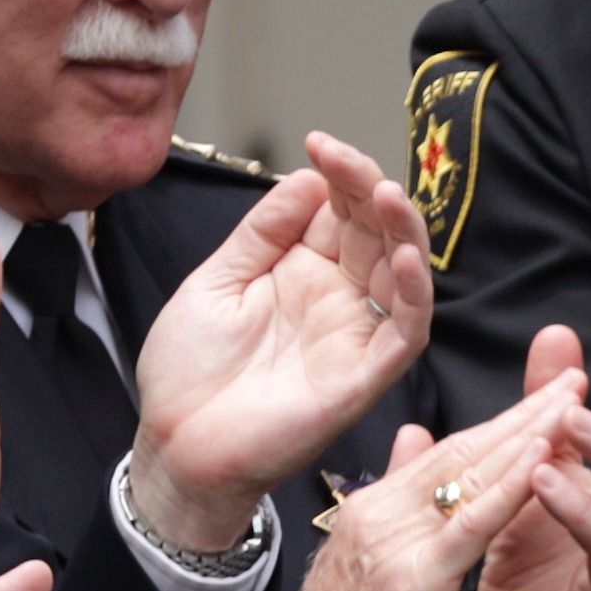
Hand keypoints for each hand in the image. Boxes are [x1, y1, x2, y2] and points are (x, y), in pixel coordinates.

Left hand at [128, 132, 434, 553]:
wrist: (176, 447)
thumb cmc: (189, 374)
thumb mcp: (215, 282)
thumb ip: (262, 233)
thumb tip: (306, 178)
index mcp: (301, 271)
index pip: (340, 210)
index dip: (339, 174)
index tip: (319, 143)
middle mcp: (337, 299)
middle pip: (375, 232)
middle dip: (369, 190)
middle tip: (347, 162)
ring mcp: (354, 335)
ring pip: (402, 274)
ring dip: (403, 232)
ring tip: (386, 196)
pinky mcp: (364, 376)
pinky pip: (405, 332)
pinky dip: (414, 295)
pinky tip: (404, 258)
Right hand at [278, 387, 565, 590]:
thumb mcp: (370, 556)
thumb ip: (395, 493)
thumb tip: (410, 437)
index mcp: (375, 506)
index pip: (447, 450)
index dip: (502, 420)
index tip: (547, 393)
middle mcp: (382, 511)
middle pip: (464, 450)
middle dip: (525, 413)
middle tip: (574, 379)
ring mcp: (395, 541)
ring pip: (472, 476)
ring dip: (529, 435)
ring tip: (572, 404)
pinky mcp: (413, 578)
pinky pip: (472, 524)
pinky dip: (510, 487)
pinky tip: (543, 459)